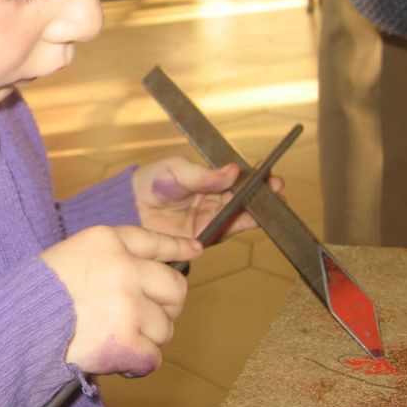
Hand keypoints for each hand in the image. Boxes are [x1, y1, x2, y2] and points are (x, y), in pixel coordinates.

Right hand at [40, 225, 199, 375]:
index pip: (153, 241)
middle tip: (144, 318)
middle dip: (166, 306)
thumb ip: (111, 258)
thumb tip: (152, 270)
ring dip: (146, 337)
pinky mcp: (125, 340)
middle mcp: (122, 267)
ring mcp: (126, 303)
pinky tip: (116, 355)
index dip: (177, 246)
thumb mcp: (74, 254)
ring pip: (165, 327)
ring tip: (113, 335)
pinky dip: (137, 363)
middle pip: (174, 286)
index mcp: (106, 240)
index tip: (194, 249)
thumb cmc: (38, 292)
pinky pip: (153, 357)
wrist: (15, 324)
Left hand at [132, 157, 281, 240]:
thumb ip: (205, 175)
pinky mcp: (205, 236)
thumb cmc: (152, 182)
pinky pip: (228, 230)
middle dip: (263, 192)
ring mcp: (211, 218)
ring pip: (242, 214)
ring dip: (258, 209)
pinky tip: (254, 217)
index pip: (237, 177)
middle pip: (245, 197)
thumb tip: (233, 170)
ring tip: (273, 202)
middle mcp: (214, 199)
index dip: (254, 175)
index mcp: (208, 180)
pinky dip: (243, 224)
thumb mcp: (177, 170)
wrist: (129, 208)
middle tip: (277, 187)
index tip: (269, 171)